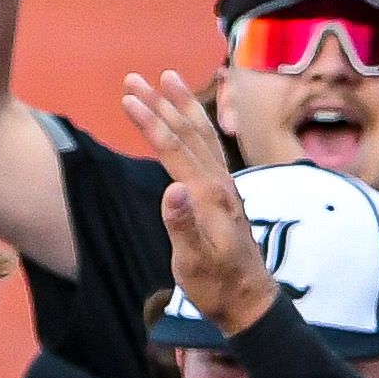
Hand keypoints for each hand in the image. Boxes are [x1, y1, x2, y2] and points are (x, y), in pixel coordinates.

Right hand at [119, 70, 277, 335]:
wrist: (250, 299)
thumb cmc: (216, 285)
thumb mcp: (193, 263)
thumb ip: (181, 226)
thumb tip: (171, 190)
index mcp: (207, 195)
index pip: (173, 149)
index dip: (150, 122)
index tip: (128, 98)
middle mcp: (220, 182)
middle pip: (186, 132)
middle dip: (160, 102)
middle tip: (134, 78)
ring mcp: (226, 185)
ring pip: (202, 134)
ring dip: (182, 104)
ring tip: (167, 78)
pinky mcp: (227, 193)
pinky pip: (211, 147)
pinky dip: (199, 124)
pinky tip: (192, 118)